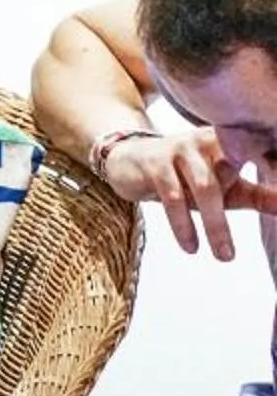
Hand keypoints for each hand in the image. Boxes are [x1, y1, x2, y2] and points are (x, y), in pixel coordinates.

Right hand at [100, 129, 276, 260]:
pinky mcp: (155, 163)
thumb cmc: (190, 174)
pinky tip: (190, 246)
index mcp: (233, 141)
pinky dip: (183, 224)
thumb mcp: (229, 185)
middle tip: (249, 245)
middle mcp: (209, 139)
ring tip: (225, 256)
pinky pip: (172, 195)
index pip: (260, 152)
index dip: (272, 165)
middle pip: (233, 172)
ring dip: (216, 224)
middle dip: (251, 204)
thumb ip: (263, 196)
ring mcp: (181, 149)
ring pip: (205, 187)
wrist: (132, 160)